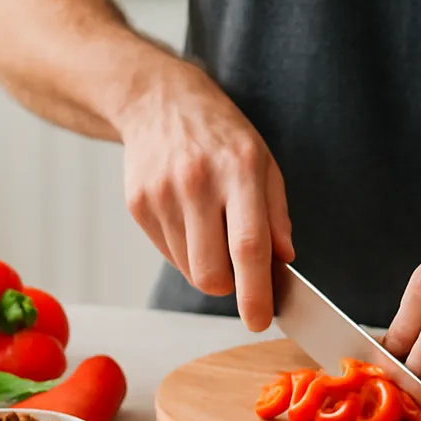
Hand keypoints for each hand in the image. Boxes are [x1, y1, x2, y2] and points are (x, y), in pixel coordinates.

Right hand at [115, 62, 293, 331]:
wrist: (158, 101)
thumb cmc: (219, 135)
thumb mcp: (262, 161)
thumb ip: (276, 214)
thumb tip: (283, 261)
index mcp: (239, 170)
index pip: (248, 246)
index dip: (255, 291)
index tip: (260, 320)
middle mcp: (198, 182)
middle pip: (211, 271)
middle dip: (229, 287)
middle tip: (239, 272)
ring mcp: (162, 194)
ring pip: (189, 268)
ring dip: (206, 265)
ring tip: (210, 226)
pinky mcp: (138, 205)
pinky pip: (168, 253)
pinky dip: (185, 249)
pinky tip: (188, 216)